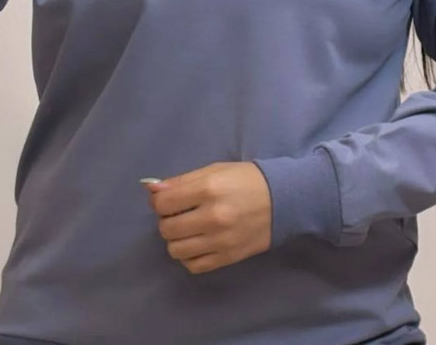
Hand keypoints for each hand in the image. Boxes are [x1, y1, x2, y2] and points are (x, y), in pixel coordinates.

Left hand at [143, 162, 271, 273]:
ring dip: (176, 239)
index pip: (163, 203)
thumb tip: (151, 189)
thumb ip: (182, 180)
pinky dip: (189, 256)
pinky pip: (193, 266)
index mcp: (209, 189)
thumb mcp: (214, 170)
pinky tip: (197, 243)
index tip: (168, 199)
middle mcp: (212, 217)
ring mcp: (220, 241)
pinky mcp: (227, 258)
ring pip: (176, 250)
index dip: (159, 201)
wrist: (283, 200)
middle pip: (167, 228)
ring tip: (188, 229)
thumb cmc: (246, 180)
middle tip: (180, 213)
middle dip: (167, 220)